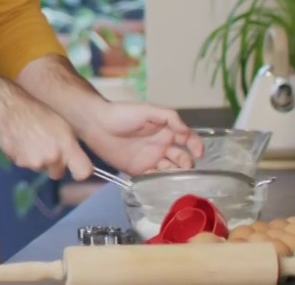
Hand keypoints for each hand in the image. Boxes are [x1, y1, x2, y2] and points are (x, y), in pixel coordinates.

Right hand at [0, 89, 94, 181]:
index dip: (80, 171)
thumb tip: (76, 159)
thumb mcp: (63, 124)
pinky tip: (22, 141)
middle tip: (49, 149)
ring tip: (32, 140)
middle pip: (58, 174)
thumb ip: (72, 146)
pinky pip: (25, 164)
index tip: (77, 168)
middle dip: (55, 165)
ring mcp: (33, 162)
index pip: (83, 173)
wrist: (10, 108)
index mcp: (66, 146)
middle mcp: (51, 158)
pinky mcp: (18, 162)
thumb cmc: (39, 111)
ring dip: (38, 159)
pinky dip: (24, 156)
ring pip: (40, 168)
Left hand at [79, 102, 202, 176]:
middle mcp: (162, 146)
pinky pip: (154, 178)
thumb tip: (186, 131)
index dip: (196, 146)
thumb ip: (169, 117)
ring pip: (170, 170)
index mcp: (167, 130)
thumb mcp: (148, 110)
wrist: (96, 123)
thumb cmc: (122, 113)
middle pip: (182, 158)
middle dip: (187, 164)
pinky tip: (162, 183)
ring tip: (175, 177)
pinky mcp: (138, 170)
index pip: (188, 139)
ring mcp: (151, 159)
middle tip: (184, 168)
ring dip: (176, 175)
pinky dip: (160, 182)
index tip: (199, 153)